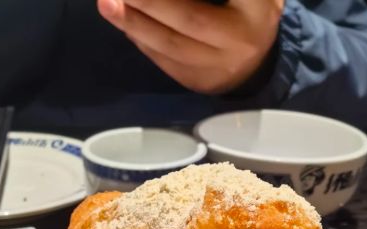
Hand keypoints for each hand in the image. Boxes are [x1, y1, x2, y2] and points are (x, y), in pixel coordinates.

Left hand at [97, 0, 283, 93]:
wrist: (258, 62)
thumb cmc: (247, 12)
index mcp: (256, 9)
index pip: (202, 10)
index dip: (168, 0)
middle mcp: (240, 41)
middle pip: (190, 19)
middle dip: (149, 2)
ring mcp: (220, 68)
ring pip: (172, 47)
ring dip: (135, 24)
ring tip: (108, 5)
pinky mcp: (200, 84)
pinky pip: (166, 62)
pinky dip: (143, 41)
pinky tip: (125, 24)